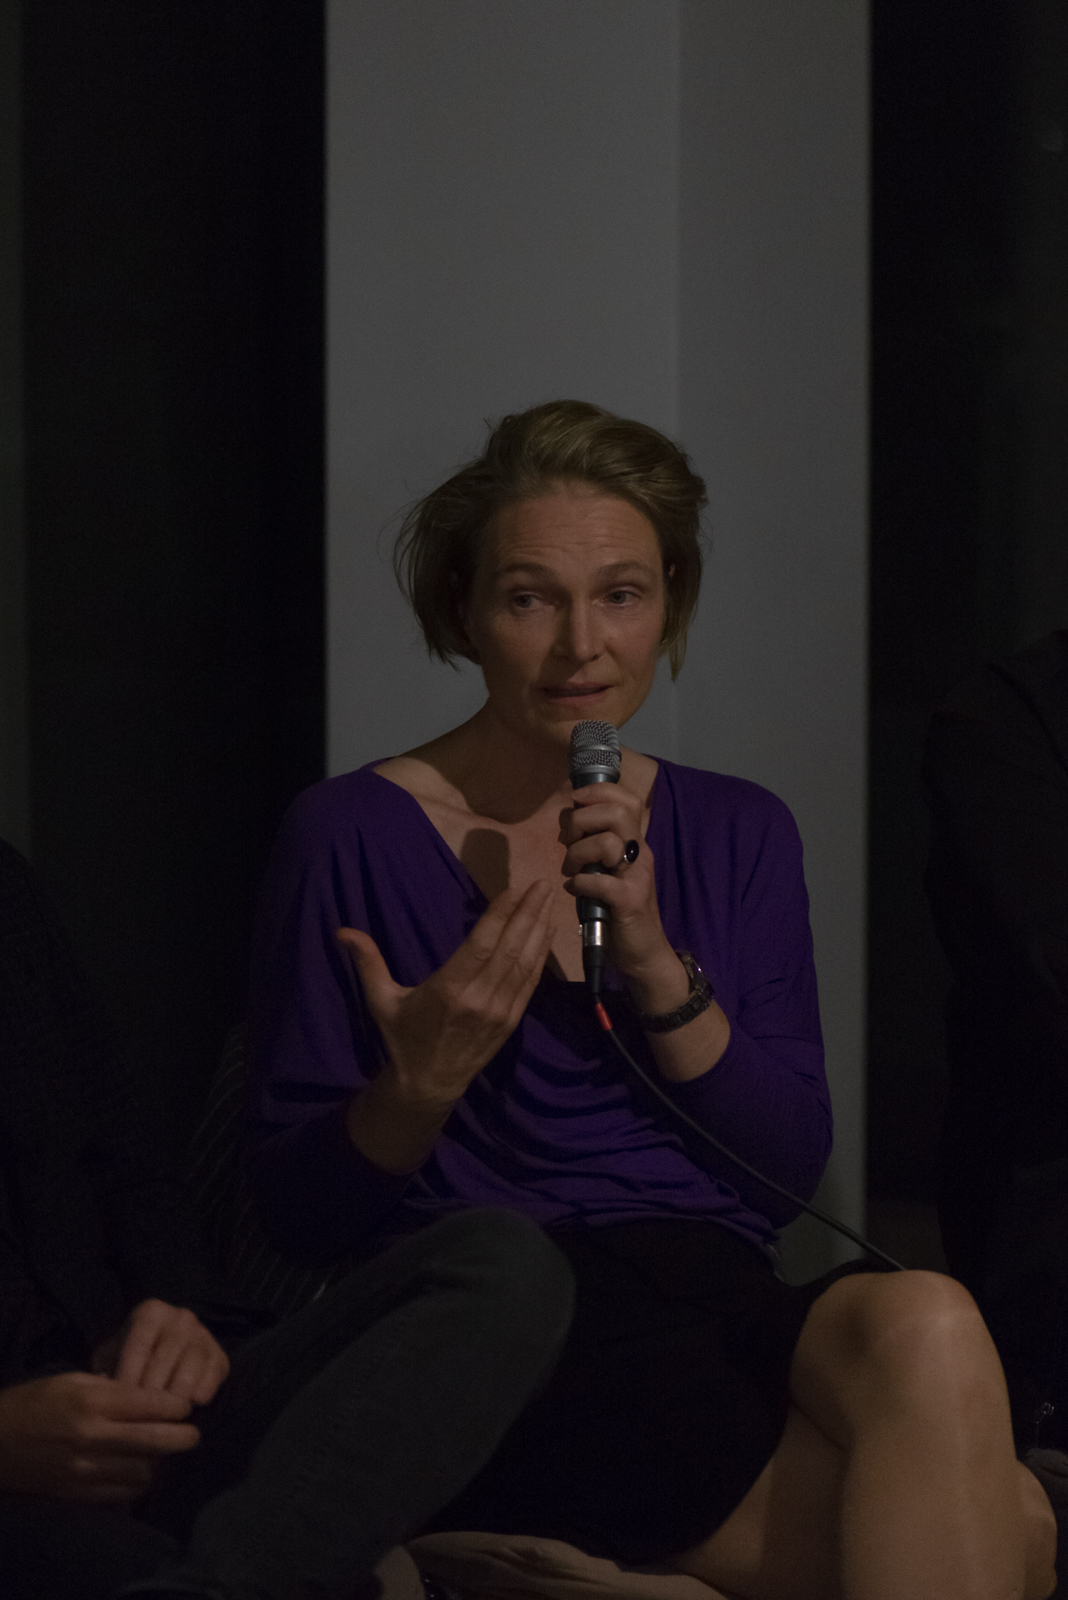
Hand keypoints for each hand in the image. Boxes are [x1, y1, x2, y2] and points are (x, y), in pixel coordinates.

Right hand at [0, 1371, 199, 1501]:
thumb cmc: (35, 1402)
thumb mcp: (73, 1379)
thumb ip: (114, 1386)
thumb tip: (151, 1393)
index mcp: (92, 1401)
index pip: (150, 1404)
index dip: (176, 1406)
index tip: (187, 1405)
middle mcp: (92, 1436)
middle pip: (154, 1441)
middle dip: (182, 1437)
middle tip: (194, 1434)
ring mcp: (85, 1469)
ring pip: (143, 1471)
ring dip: (161, 1462)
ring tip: (167, 1452)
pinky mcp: (79, 1493)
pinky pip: (123, 1493)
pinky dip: (139, 1484)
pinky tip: (144, 1471)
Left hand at [92, 1299, 229, 1405]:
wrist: (166, 1354)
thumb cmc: (131, 1357)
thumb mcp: (112, 1354)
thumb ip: (105, 1367)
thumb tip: (104, 1391)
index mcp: (152, 1312)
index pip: (138, 1345)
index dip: (128, 1376)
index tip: (119, 1402)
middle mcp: (181, 1317)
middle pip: (165, 1358)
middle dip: (151, 1391)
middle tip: (140, 1417)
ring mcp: (203, 1335)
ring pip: (191, 1366)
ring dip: (177, 1394)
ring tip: (164, 1416)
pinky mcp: (220, 1355)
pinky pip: (214, 1373)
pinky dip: (204, 1389)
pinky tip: (193, 1404)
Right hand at [338, 879, 555, 1109]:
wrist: (429, 1084)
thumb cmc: (403, 1037)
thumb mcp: (381, 1000)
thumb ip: (368, 962)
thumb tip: (342, 931)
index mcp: (448, 990)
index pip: (481, 946)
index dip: (500, 916)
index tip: (515, 889)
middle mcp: (479, 999)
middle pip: (510, 949)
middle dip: (529, 913)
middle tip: (543, 883)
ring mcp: (499, 1011)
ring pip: (525, 963)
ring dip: (539, 928)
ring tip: (549, 898)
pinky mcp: (512, 1020)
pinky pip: (531, 982)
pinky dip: (541, 954)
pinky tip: (548, 931)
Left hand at [562, 784, 682, 999]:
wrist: (643, 953)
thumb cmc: (619, 911)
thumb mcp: (607, 870)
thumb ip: (593, 845)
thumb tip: (568, 821)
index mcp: (633, 842)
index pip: (625, 799)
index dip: (598, 791)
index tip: (574, 801)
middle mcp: (639, 853)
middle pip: (617, 813)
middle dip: (581, 820)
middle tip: (567, 841)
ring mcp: (637, 876)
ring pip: (607, 843)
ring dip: (578, 853)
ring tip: (570, 869)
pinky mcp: (630, 901)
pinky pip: (601, 881)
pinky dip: (581, 883)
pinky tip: (575, 889)